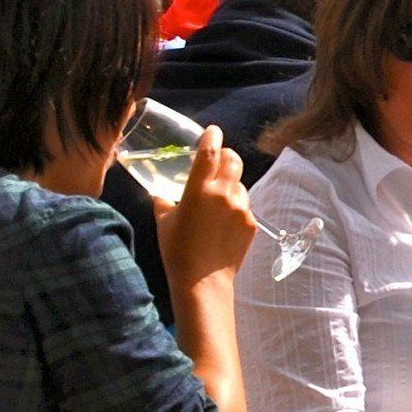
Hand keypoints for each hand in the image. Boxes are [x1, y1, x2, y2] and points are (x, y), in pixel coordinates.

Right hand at [158, 125, 257, 289]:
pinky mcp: (252, 221)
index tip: (213, 130)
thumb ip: (164, 202)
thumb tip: (160, 192)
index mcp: (199, 190)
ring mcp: (241, 207)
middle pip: (233, 160)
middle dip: (227, 156)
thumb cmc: (176, 251)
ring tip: (216, 204)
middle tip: (219, 160)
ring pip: (240, 184)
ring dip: (231, 186)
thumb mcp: (164, 222)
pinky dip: (235, 208)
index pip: (209, 153)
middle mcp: (223, 193)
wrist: (202, 281)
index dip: (212, 138)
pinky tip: (223, 224)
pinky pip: (245, 205)